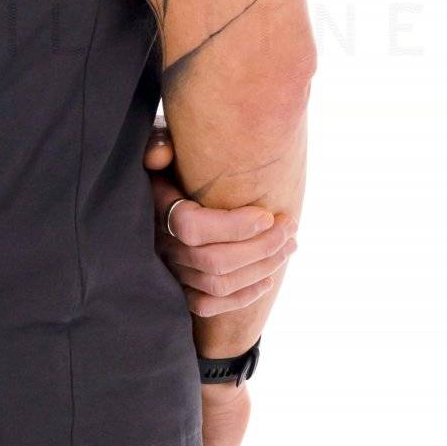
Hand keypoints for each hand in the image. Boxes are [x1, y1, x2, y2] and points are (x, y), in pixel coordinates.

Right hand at [144, 118, 296, 317]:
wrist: (163, 186)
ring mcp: (170, 269)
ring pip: (217, 284)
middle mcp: (161, 244)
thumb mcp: (161, 140)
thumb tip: (161, 154)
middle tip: (289, 227)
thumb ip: (160, 141)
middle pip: (213, 260)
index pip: (192, 228)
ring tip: (289, 245)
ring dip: (261, 267)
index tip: (267, 214)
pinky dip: (242, 296)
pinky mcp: (180, 288)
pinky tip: (266, 279)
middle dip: (261, 246)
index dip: (234, 226)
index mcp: (157, 208)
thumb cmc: (172, 159)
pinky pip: (207, 304)